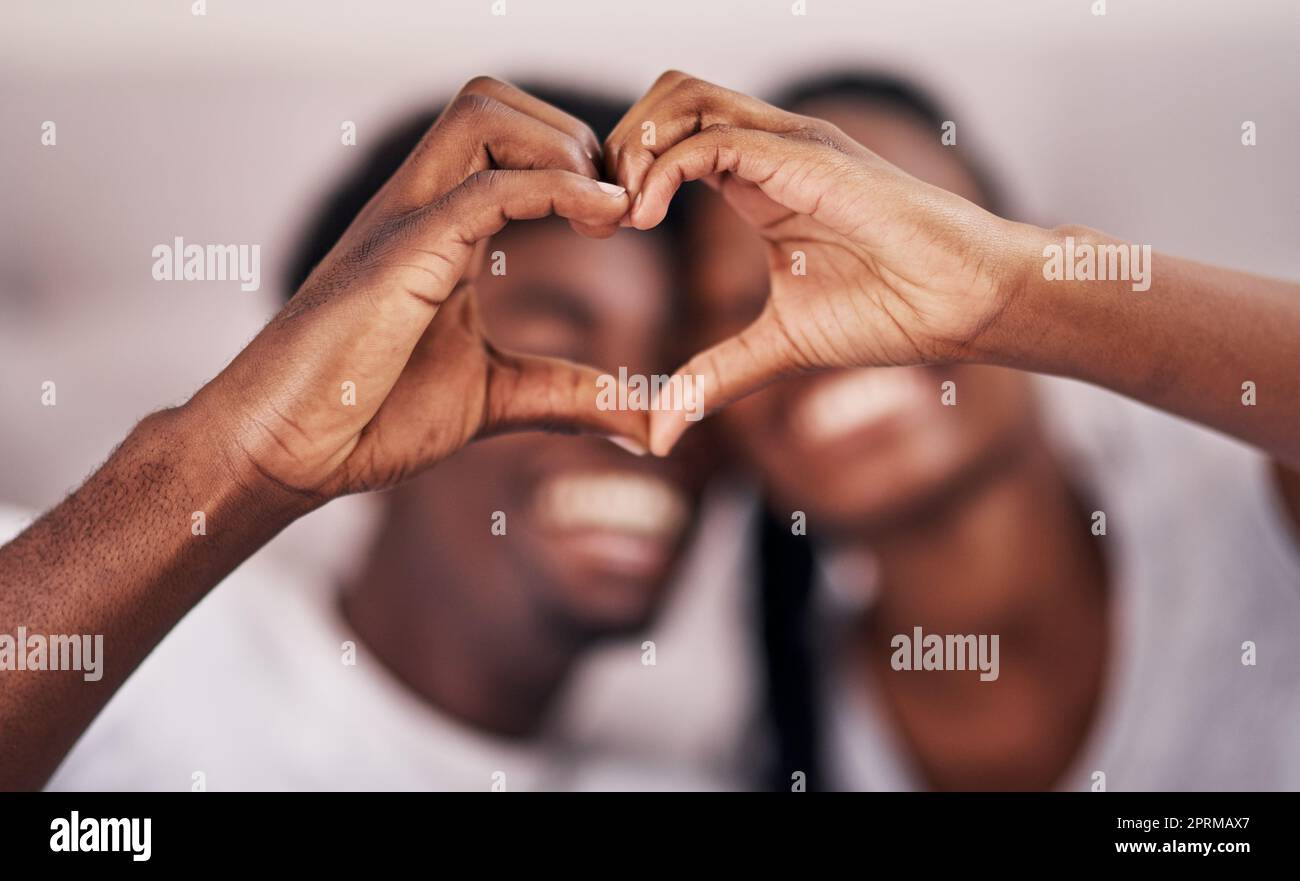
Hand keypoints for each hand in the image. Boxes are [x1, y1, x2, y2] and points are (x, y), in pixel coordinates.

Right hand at [191, 77, 640, 501]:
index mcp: (438, 230)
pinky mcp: (399, 256)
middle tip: (615, 208)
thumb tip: (648, 427)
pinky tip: (601, 221)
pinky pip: (483, 189)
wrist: (283, 451)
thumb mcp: (494, 398)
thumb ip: (568, 395)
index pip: (504, 139)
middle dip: (571, 135)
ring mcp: (404, 223)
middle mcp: (418, 208)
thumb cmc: (369, 418)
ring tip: (607, 212)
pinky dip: (554, 189)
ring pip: (481, 113)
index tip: (622, 217)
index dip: (574, 158)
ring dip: (562, 146)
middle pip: (491, 101)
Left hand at [604, 71, 1033, 453]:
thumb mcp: (777, 349)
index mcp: (757, 181)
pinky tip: (648, 219)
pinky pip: (715, 138)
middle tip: (603, 219)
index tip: (602, 232)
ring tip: (625, 215)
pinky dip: (665, 169)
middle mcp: (769, 149)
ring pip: (683, 96)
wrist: (963, 304)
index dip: (623, 172)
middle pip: (666, 97)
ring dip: (637, 147)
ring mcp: (789, 145)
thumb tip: (662, 434)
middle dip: (617, 147)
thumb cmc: (890, 312)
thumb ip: (715, 377)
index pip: (669, 135)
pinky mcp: (807, 158)